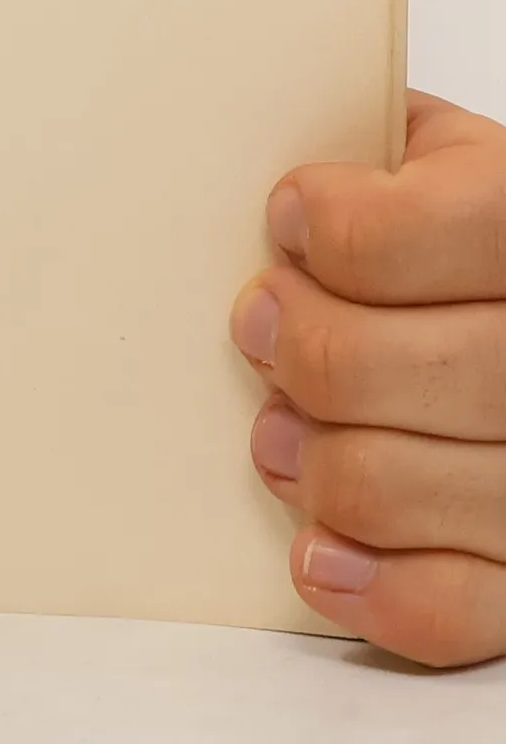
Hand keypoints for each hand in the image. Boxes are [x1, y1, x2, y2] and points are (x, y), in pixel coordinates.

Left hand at [233, 90, 505, 664]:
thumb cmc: (490, 245)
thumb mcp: (463, 164)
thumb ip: (392, 148)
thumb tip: (271, 133)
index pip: (444, 229)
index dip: (344, 227)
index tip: (292, 216)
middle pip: (395, 368)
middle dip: (305, 350)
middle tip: (260, 327)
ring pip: (398, 489)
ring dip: (312, 463)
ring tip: (281, 432)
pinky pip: (456, 611)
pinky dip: (367, 588)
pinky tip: (318, 547)